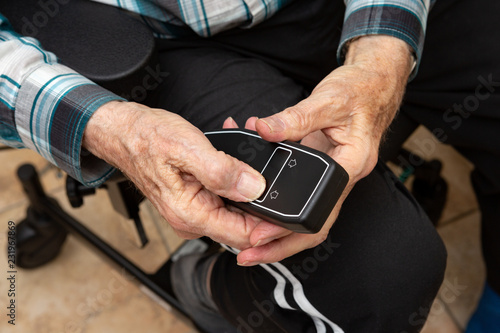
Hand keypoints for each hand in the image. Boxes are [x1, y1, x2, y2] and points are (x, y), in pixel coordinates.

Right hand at [82, 101, 286, 249]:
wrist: (124, 132)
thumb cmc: (146, 138)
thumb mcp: (188, 149)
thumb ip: (222, 172)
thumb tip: (254, 189)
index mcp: (191, 215)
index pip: (244, 236)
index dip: (270, 225)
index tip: (286, 205)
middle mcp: (193, 219)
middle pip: (244, 224)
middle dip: (261, 198)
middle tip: (270, 171)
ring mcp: (195, 210)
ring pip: (236, 207)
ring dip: (248, 184)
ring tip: (249, 157)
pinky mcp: (196, 199)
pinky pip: (225, 195)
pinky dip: (235, 178)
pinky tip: (235, 158)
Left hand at [229, 36, 414, 264]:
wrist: (376, 81)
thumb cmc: (360, 89)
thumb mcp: (327, 99)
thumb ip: (295, 117)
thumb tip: (261, 130)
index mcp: (350, 165)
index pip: (321, 212)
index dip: (289, 230)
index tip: (257, 236)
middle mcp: (344, 178)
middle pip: (315, 227)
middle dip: (281, 246)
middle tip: (246, 254)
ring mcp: (335, 177)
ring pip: (309, 217)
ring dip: (280, 232)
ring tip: (249, 241)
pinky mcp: (325, 169)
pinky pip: (304, 196)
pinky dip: (282, 206)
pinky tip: (260, 206)